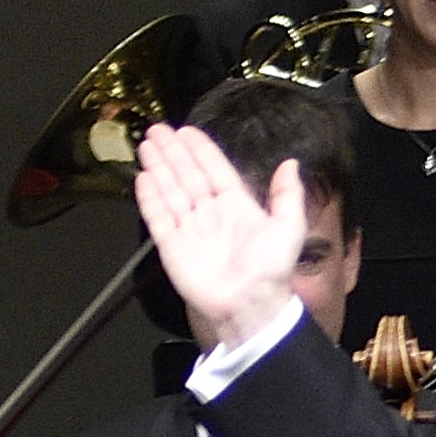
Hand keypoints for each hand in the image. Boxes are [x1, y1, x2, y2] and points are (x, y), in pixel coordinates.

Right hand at [133, 122, 305, 353]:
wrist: (250, 305)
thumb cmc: (271, 272)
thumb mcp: (289, 228)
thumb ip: (287, 195)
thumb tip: (291, 164)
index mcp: (236, 206)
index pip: (214, 170)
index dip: (199, 150)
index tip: (186, 131)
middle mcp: (211, 215)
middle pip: (187, 176)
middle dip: (172, 152)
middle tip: (157, 130)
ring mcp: (190, 230)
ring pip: (171, 191)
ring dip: (158, 168)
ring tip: (146, 145)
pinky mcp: (173, 248)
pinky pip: (159, 218)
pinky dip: (150, 198)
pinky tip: (143, 178)